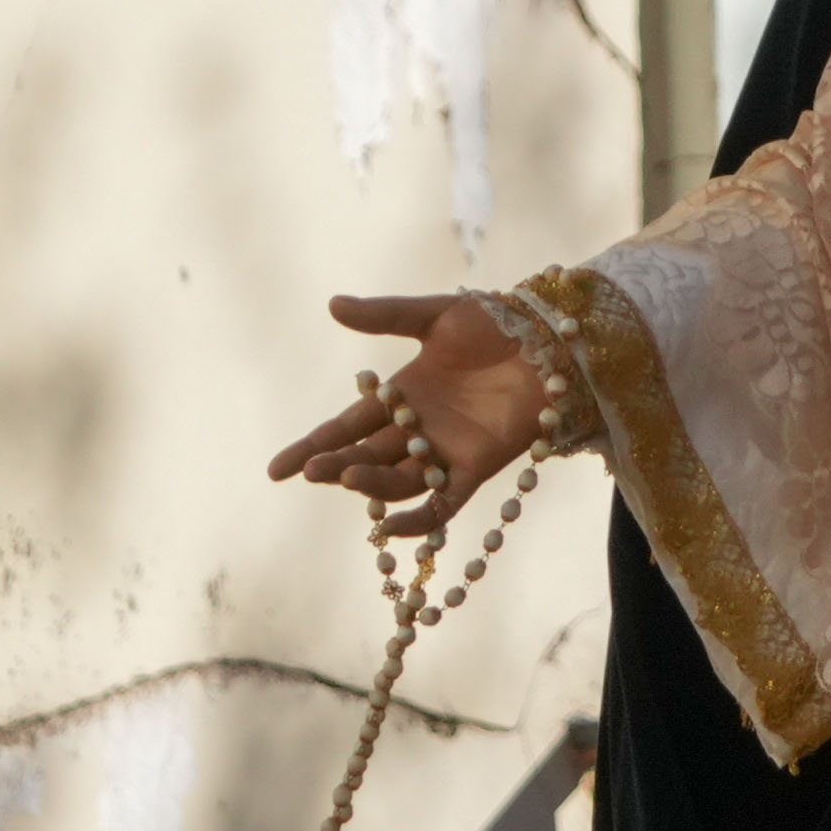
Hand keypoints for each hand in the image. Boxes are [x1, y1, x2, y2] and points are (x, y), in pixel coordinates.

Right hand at [264, 291, 549, 541]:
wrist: (553, 341)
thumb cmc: (497, 322)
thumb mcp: (436, 315)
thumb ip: (386, 315)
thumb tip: (332, 305)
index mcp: (402, 394)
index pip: (346, 425)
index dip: (314, 445)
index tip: (278, 468)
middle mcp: (418, 428)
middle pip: (366, 455)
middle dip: (335, 464)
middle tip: (310, 469)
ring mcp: (445, 451)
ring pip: (397, 479)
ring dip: (371, 482)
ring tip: (346, 475)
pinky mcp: (476, 468)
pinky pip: (441, 504)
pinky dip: (416, 519)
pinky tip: (389, 525)